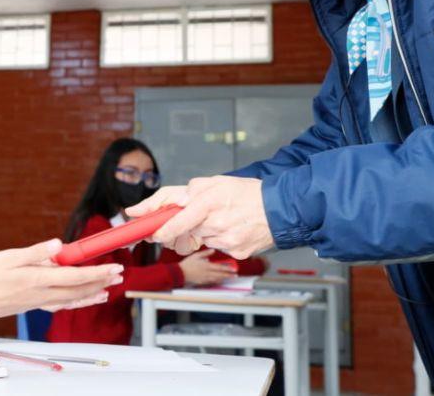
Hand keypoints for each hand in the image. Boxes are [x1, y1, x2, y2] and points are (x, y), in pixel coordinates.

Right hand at [0, 239, 123, 325]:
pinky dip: (74, 303)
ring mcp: (37, 302)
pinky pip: (60, 305)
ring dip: (91, 295)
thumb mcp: (8, 257)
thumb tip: (58, 244)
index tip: (113, 268)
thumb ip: (35, 252)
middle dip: (100, 283)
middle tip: (118, 277)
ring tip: (107, 292)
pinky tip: (79, 301)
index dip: (97, 272)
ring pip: (71, 301)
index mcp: (37, 279)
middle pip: (78, 290)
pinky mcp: (32, 305)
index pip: (75, 276)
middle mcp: (41, 294)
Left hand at [127, 177, 273, 258]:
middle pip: (189, 231)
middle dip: (189, 225)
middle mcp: (217, 223)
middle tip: (205, 215)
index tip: (152, 234)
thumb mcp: (217, 182)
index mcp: (209, 202)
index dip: (163, 229)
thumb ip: (191, 190)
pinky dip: (221, 239)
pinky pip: (218, 247)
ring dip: (206, 231)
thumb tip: (175, 202)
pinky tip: (234, 229)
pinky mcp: (235, 252)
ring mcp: (226, 240)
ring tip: (225, 218)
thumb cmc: (248, 193)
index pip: (179, 221)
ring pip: (203, 239)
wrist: (280, 209)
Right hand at [180, 249, 235, 285]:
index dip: (228, 269)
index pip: (220, 268)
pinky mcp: (202, 282)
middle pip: (221, 275)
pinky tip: (220, 280)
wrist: (180, 273)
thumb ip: (206, 253)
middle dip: (229, 275)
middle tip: (235, 276)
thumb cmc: (188, 264)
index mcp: (207, 266)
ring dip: (224, 278)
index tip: (234, 269)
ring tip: (230, 278)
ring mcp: (205, 278)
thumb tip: (213, 250)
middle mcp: (208, 273)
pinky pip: (212, 282)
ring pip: (217, 279)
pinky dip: (218, 281)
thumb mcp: (196, 255)